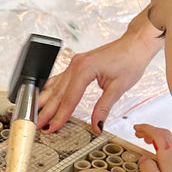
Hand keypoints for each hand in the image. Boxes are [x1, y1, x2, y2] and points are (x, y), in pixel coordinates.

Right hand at [37, 7, 163, 133]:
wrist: (135, 44)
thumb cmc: (130, 60)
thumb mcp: (118, 88)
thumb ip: (103, 108)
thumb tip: (96, 125)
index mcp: (84, 69)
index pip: (69, 98)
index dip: (60, 115)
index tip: (52, 127)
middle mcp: (76, 65)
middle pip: (58, 93)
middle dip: (47, 111)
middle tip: (38, 125)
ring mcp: (75, 63)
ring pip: (56, 86)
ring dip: (45, 101)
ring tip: (36, 114)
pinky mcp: (77, 64)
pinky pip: (60, 79)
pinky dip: (51, 90)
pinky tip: (44, 96)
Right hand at [134, 124, 171, 171]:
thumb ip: (147, 168)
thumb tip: (143, 157)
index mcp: (170, 156)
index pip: (158, 134)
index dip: (146, 128)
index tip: (137, 128)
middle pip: (164, 133)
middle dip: (150, 130)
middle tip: (138, 133)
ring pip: (170, 137)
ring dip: (157, 134)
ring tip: (146, 139)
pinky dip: (165, 140)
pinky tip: (160, 147)